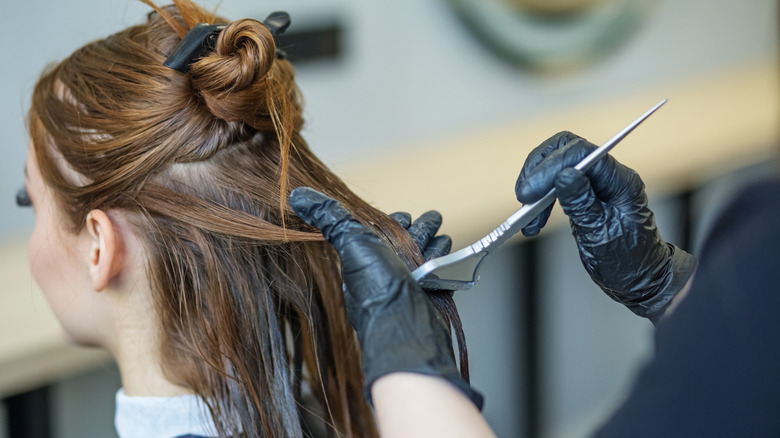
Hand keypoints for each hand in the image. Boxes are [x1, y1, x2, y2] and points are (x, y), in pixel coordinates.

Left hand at [289, 187, 482, 407]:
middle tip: (431, 217)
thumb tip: (297, 196)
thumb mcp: (349, 241)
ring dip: (433, 239)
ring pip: (424, 254)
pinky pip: (439, 271)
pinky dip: (445, 257)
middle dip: (418, 228)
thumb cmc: (375, 286)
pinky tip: (447, 247)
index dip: (391, 222)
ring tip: (439, 229)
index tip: (402, 214)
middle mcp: (387, 271)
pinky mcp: (431, 293)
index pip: (379, 234)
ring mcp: (410, 283)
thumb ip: (328, 216)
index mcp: (366, 259)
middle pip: (405, 243)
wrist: (405, 321)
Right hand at [515, 131, 696, 322]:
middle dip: (539, 169)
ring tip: (528, 215)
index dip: (550, 167)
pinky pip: (555, 184)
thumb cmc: (629, 261)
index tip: (530, 192)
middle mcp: (608, 176)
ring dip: (535, 185)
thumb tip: (564, 176)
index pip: (580, 153)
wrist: (639, 279)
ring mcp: (595, 184)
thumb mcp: (602, 235)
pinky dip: (539, 198)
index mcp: (620, 181)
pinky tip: (533, 220)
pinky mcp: (583, 194)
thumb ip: (582, 203)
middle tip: (524, 197)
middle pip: (565, 149)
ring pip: (556, 164)